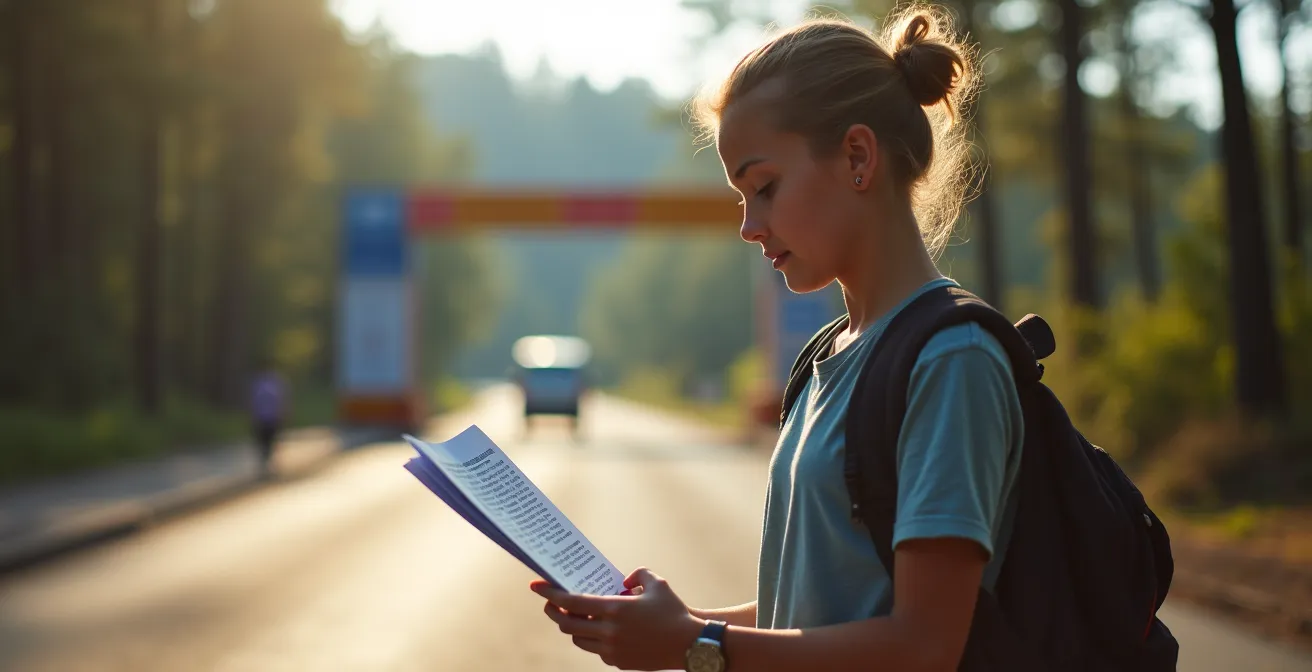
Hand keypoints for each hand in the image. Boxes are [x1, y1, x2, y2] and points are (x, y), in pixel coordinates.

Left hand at [530, 567, 704, 670]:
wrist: (690, 645)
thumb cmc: (674, 611)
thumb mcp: (656, 584)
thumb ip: (637, 574)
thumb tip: (622, 580)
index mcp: (614, 609)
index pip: (571, 601)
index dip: (550, 593)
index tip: (536, 586)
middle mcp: (608, 631)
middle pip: (567, 624)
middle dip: (554, 612)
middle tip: (551, 604)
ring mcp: (612, 650)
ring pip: (578, 639)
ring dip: (572, 627)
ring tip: (574, 617)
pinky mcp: (618, 663)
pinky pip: (596, 650)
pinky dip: (592, 639)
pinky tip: (598, 630)